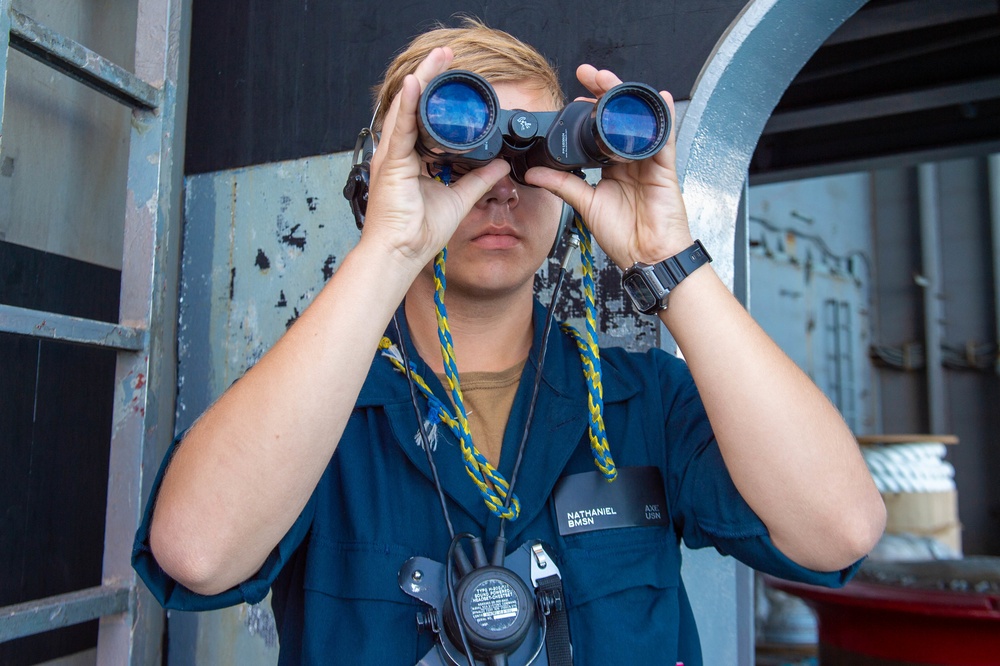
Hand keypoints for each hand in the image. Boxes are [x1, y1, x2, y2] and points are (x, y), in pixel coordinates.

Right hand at [363, 47, 510, 268]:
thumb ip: (479, 179)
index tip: (454, 77)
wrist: (401, 254)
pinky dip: (409, 104)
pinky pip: (401, 127)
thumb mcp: (459, 199)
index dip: (437, 96)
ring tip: (438, 58)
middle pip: (414, 106)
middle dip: (430, 78)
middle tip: (448, 55)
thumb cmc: (418, 233)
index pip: (423, 118)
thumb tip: (501, 164)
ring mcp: (391, 156)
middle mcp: (398, 153)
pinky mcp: (391, 164)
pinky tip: (418, 82)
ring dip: (422, 80)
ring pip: (406, 108)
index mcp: (410, 160)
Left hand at [524, 64, 692, 267]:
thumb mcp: (585, 204)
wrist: (646, 255)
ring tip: (609, 80)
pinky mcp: (664, 167)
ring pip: (636, 121)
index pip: (598, 131)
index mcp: (611, 167)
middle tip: (588, 74)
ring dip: (624, 97)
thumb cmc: (623, 235)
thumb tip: (534, 173)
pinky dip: (661, 117)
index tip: (572, 97)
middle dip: (604, 92)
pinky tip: (656, 97)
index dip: (587, 111)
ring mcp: (647, 161)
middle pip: (617, 118)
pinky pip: (664, 137)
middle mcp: (629, 159)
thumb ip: (562, 185)